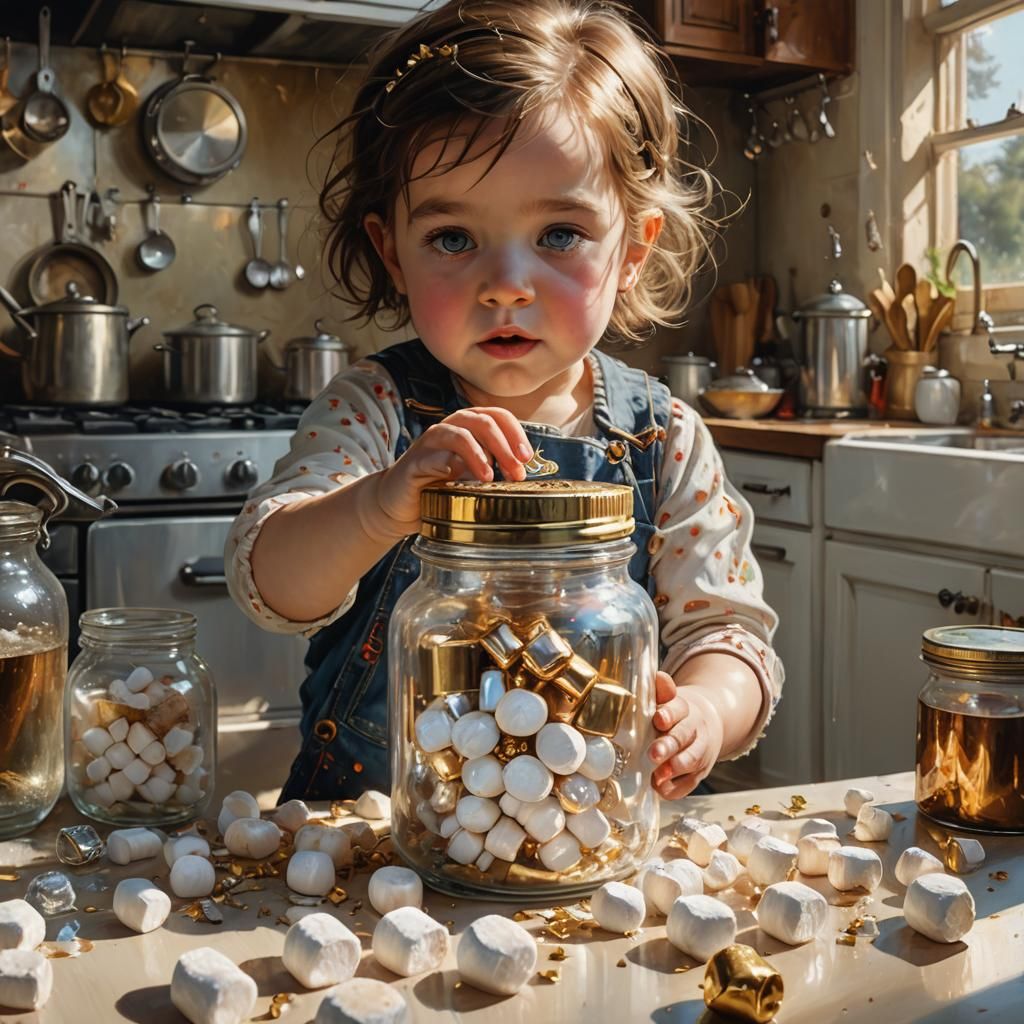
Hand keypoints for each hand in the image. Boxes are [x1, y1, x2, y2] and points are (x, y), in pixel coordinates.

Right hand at [375, 407, 533, 526]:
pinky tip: (457, 477)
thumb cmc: (440, 487)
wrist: (400, 502)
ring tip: (489, 478)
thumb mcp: (473, 475)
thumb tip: (523, 472)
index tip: (527, 458)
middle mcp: (450, 427)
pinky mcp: (415, 461)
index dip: (516, 434)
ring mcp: (431, 442)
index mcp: (469, 426)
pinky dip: (448, 464)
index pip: (499, 416)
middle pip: (484, 422)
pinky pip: (434, 457)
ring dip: (480, 456)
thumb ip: (495, 468)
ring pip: (460, 434)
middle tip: (516, 472)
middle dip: (505, 447)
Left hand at [647, 670, 723, 799]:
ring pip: (690, 761)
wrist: (703, 726)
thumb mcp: (669, 698)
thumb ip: (661, 690)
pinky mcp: (698, 774)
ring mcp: (699, 753)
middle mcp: (695, 730)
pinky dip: (675, 788)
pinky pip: (688, 784)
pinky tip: (660, 789)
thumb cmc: (674, 713)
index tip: (658, 718)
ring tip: (658, 774)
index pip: (678, 708)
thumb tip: (658, 676)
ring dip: (674, 768)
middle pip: (683, 736)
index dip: (669, 713)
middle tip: (653, 753)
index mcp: (684, 708)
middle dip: (668, 745)